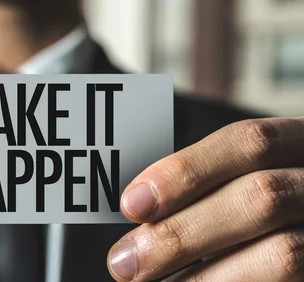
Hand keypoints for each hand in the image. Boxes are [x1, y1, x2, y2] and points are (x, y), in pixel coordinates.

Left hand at [107, 118, 303, 280]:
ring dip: (204, 276)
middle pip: (260, 198)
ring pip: (283, 254)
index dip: (186, 171)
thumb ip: (211, 186)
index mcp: (301, 145)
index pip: (249, 142)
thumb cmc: (273, 207)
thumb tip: (140, 208)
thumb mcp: (251, 178)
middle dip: (182, 232)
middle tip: (126, 262)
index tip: (133, 203)